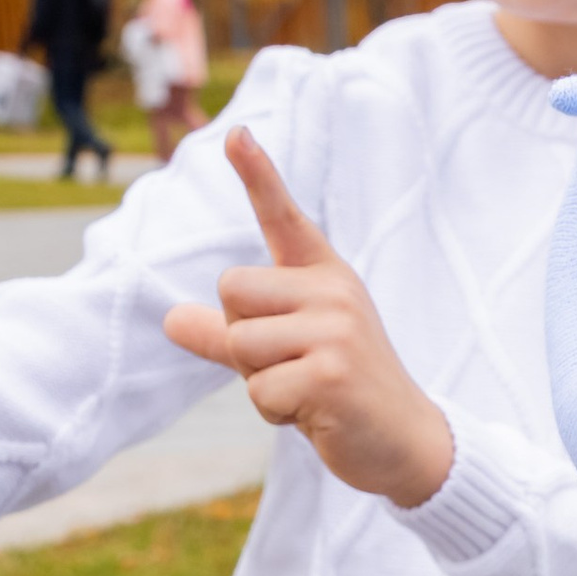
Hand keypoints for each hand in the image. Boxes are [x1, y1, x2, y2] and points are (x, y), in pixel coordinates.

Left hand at [163, 129, 455, 507]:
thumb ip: (230, 332)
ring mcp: (336, 331)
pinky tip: (315, 414)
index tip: (235, 134)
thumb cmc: (340, 390)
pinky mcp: (331, 376)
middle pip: (231, 292)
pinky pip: (260, 391)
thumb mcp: (286, 351)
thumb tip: (170, 320)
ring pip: (240, 345)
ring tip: (305, 391)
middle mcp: (333, 292)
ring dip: (258, 382)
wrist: (405, 441)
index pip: (283, 217)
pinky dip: (275, 412)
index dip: (257, 175)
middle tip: (292, 366)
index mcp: (324, 276)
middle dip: (242, 339)